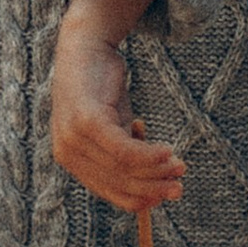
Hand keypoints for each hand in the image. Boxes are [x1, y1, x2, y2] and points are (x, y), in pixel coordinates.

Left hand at [51, 0, 185, 210]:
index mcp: (70, 160)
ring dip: (157, 171)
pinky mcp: (87, 121)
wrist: (85, 46)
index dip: (139, 199)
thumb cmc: (100, 88)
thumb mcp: (114, 126)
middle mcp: (67, 153)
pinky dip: (149, 155)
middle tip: (179, 186)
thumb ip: (126, 154)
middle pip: (118, 184)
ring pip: (123, 169)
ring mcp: (74, 138)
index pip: (108, 192)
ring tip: (180, 166)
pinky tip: (169, 152)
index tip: (165, 198)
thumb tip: (155, 183)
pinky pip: (124, 150)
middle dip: (153, 188)